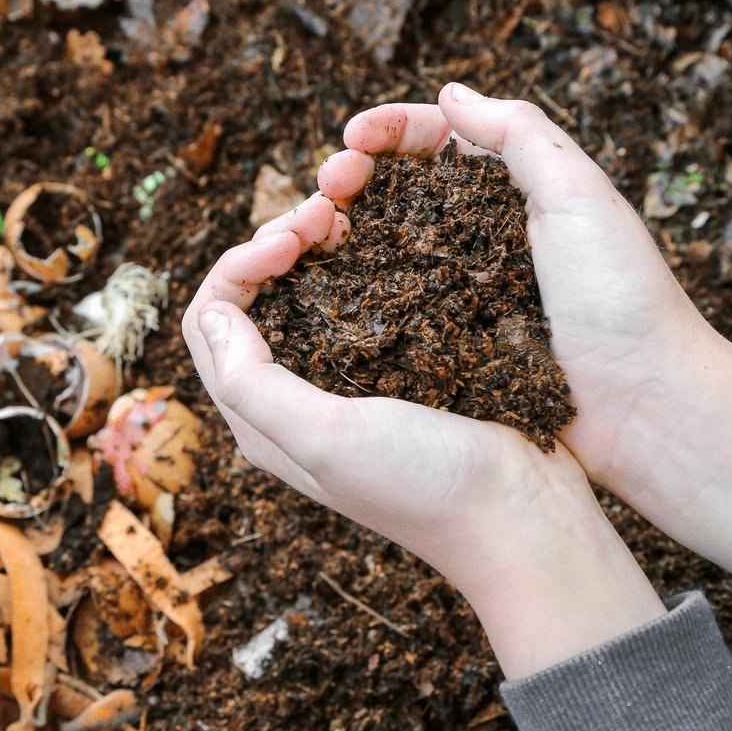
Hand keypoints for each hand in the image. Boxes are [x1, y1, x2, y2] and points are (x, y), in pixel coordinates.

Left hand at [183, 195, 664, 678]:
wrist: (523, 517)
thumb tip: (212, 313)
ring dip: (309, 246)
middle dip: (272, 245)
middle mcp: (289, 398)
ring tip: (345, 214)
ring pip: (298, 292)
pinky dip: (353, 261)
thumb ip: (252, 383)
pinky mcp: (390, 366)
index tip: (290, 240)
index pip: (208, 321)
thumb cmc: (425, 485)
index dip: (236, 266)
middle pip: (249, 299)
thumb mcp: (327, 438)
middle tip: (322, 212)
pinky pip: (352, 299)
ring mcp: (341, 380)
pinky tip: (378, 240)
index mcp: (259, 418)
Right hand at [318, 83, 731, 571]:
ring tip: (313, 227)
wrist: (640, 408)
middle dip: (353, 173)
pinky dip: (352, 281)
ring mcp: (454, 285)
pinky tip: (326, 277)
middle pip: (397, 187)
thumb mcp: (579, 195)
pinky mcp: (441, 335)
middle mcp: (476, 232)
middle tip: (327, 184)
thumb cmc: (621, 299)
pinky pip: (386, 299)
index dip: (388, 130)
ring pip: (381, 240)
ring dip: (342, 224)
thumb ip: (520, 134)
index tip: (352, 137)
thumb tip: (450, 92)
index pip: (436, 140)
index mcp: (511, 189)